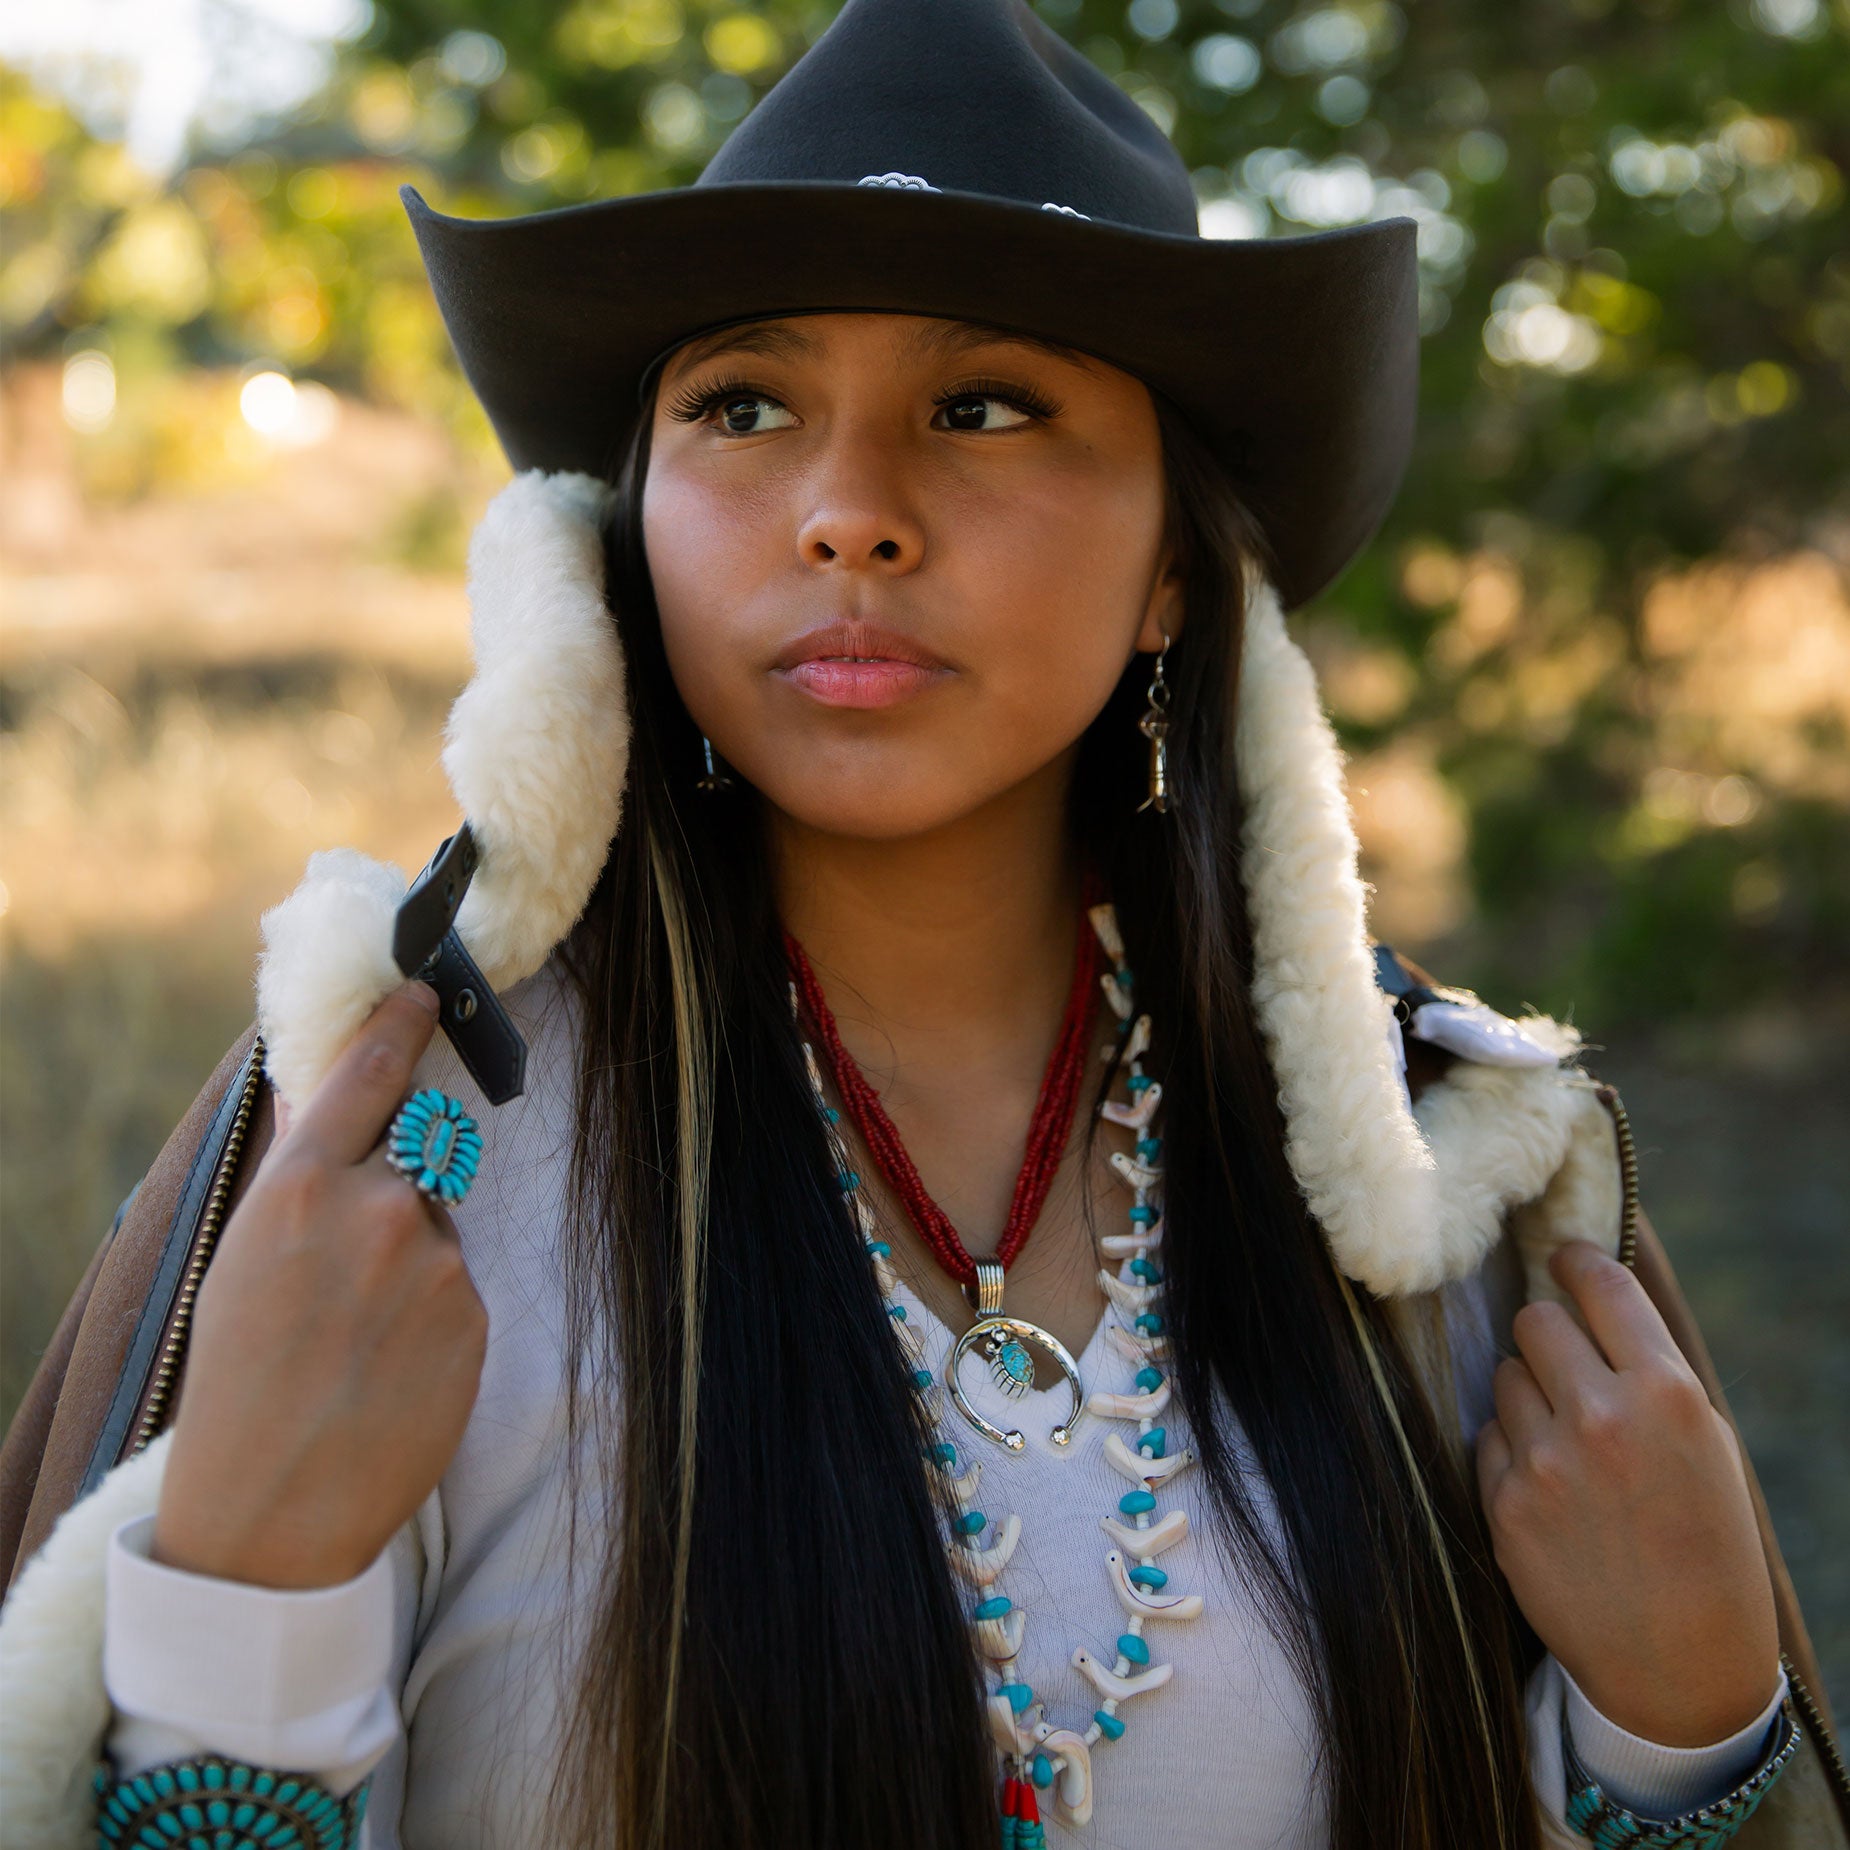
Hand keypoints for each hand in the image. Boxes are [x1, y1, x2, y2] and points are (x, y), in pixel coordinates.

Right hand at [153, 982, 488, 1588]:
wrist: (272, 1509)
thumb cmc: (238, 1383)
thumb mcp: (240, 1263)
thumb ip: (294, 1178)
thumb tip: (321, 1104)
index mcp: (301, 1189)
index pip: (367, 1078)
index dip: (401, 1028)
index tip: (430, 993)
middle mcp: (377, 1209)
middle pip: (414, 1161)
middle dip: (391, 1198)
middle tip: (342, 1282)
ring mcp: (434, 1263)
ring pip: (435, 1232)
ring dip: (409, 1265)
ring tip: (357, 1341)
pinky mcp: (473, 1315)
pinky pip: (457, 1289)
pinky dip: (432, 1316)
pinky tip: (388, 1368)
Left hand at [1475, 1241, 1778, 1746]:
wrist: (1680, 1665)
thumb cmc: (1705, 1545)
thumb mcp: (1707, 1446)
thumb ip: (1647, 1371)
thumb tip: (1583, 1299)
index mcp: (1668, 1394)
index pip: (1601, 1286)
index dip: (1575, 1263)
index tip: (1561, 1259)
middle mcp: (1602, 1417)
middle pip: (1535, 1321)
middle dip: (1550, 1339)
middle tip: (1571, 1374)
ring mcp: (1545, 1461)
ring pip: (1505, 1376)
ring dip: (1529, 1397)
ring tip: (1572, 1451)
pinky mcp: (1503, 1503)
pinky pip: (1488, 1436)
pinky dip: (1512, 1452)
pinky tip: (1552, 1495)